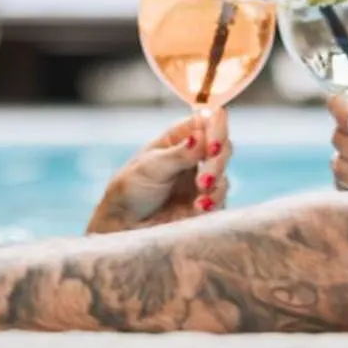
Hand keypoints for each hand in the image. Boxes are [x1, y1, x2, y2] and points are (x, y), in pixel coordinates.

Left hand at [85, 108, 230, 232]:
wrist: (124, 225)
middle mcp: (193, 156)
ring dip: (216, 182)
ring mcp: (201, 180)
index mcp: (178, 138)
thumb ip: (179, 154)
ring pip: (223, 173)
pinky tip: (199, 207)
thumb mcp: (151, 168)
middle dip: (217, 159)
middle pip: (222, 146)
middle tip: (204, 176)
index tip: (214, 141)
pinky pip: (220, 198)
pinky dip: (214, 201)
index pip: (206, 122)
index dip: (216, 126)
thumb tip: (201, 136)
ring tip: (200, 193)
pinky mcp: (206, 203)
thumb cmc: (130, 189)